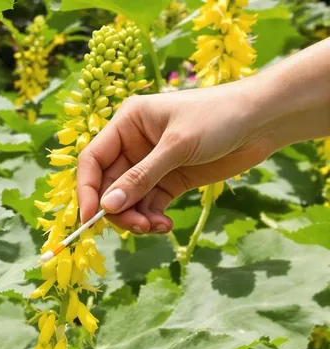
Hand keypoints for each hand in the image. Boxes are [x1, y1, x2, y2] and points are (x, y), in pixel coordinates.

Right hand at [76, 83, 278, 233]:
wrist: (264, 119)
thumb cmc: (219, 117)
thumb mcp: (176, 147)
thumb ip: (141, 178)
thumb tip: (108, 207)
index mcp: (127, 123)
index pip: (93, 160)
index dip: (87, 190)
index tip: (90, 218)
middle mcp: (133, 144)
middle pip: (109, 185)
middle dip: (118, 209)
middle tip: (136, 228)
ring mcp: (151, 164)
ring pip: (128, 200)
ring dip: (136, 218)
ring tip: (154, 228)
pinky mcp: (170, 180)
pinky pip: (150, 205)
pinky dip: (153, 219)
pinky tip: (165, 226)